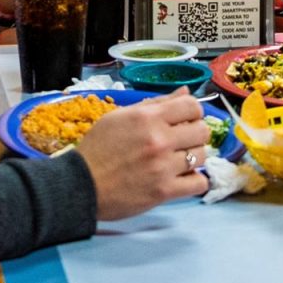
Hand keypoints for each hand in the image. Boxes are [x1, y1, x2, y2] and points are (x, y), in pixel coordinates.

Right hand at [75, 89, 210, 220]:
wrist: (80, 185)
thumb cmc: (98, 148)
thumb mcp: (120, 117)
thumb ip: (155, 104)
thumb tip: (185, 91)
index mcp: (147, 117)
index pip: (192, 105)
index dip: (191, 112)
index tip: (184, 121)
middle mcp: (159, 139)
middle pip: (202, 130)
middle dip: (194, 134)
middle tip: (181, 142)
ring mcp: (164, 166)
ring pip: (202, 156)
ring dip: (193, 158)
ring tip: (177, 161)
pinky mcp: (165, 191)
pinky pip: (199, 183)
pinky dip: (194, 181)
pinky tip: (181, 179)